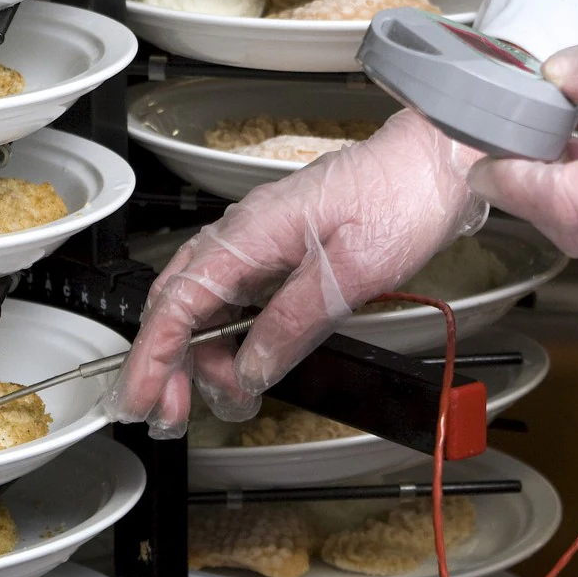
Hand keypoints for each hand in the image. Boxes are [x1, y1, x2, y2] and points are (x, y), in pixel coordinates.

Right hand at [103, 110, 489, 437]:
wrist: (435, 161)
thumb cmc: (400, 197)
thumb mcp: (349, 271)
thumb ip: (293, 322)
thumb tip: (250, 369)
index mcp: (250, 234)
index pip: (178, 303)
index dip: (153, 358)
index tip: (143, 401)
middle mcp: (243, 234)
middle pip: (179, 306)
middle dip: (167, 365)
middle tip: (172, 415)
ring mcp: (259, 241)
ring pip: (205, 304)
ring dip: (201, 355)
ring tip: (223, 398)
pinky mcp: (280, 250)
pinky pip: (237, 296)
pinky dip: (230, 336)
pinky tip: (242, 363)